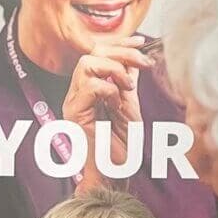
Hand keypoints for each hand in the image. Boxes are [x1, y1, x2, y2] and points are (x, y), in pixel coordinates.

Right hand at [61, 37, 150, 189]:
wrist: (114, 175)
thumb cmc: (120, 148)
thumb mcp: (130, 107)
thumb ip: (127, 83)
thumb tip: (135, 60)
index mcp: (89, 90)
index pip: (99, 54)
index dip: (120, 43)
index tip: (142, 41)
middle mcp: (77, 93)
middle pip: (92, 53)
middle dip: (122, 52)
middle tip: (144, 64)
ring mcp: (73, 102)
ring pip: (86, 64)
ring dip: (114, 70)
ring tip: (128, 88)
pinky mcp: (74, 113)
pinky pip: (89, 86)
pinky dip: (109, 89)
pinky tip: (117, 102)